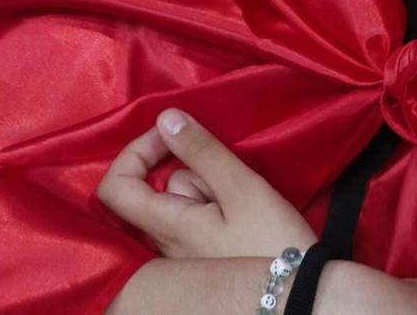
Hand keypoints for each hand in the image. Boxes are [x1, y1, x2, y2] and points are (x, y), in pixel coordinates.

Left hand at [96, 110, 314, 260]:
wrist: (302, 297)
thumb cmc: (274, 243)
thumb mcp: (241, 189)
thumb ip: (202, 152)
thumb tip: (164, 119)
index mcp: (167, 228)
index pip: (115, 188)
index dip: (134, 152)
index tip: (169, 137)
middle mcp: (166, 246)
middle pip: (158, 190)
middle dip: (192, 171)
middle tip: (227, 180)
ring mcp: (183, 256)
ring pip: (182, 203)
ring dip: (209, 189)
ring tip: (243, 204)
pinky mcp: (202, 259)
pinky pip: (196, 219)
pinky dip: (215, 205)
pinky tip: (243, 215)